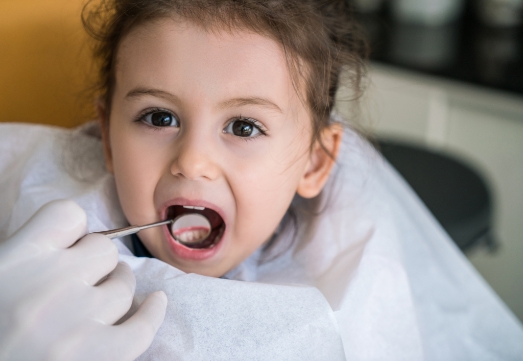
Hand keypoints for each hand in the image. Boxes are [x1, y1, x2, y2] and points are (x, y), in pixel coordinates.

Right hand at [0, 200, 166, 360]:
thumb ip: (24, 257)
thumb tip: (69, 243)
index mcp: (15, 261)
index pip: (67, 215)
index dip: (71, 230)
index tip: (69, 245)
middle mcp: (48, 284)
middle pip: (102, 249)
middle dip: (95, 263)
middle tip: (82, 280)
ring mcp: (75, 323)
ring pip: (123, 285)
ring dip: (116, 289)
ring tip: (98, 302)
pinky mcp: (96, 358)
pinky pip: (142, 327)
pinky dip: (152, 313)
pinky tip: (154, 303)